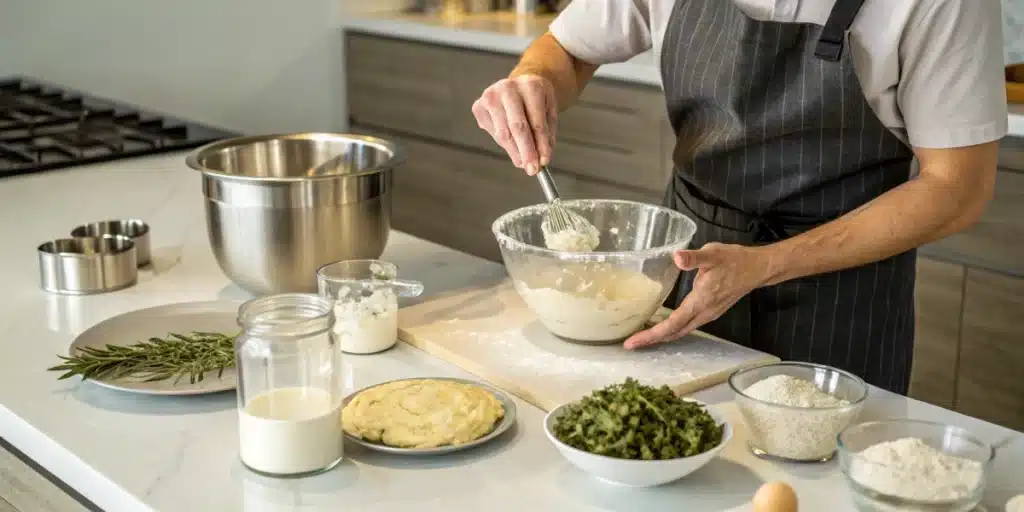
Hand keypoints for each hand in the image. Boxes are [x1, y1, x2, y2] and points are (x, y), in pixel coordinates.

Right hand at [471, 74, 557, 175]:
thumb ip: (546, 135)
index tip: (544, 163)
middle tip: (532, 170)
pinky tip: (512, 144)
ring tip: (523, 162)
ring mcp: (490, 96)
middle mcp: (508, 88)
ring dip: (514, 152)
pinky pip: (493, 133)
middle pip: (517, 127)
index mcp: (531, 86)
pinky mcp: (478, 106)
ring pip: (503, 133)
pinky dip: (504, 144)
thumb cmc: (536, 100)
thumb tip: (542, 160)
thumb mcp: (549, 113)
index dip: (540, 145)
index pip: (536, 122)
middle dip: (526, 152)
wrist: (521, 83)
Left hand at [623, 243, 775, 349]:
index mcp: (700, 301)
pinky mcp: (711, 312)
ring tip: (642, 336)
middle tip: (630, 344)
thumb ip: (694, 258)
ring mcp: (708, 314)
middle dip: (652, 340)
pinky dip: (673, 329)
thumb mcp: (712, 254)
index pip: (672, 324)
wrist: (757, 269)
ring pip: (681, 331)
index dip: (651, 335)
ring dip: (662, 336)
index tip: (632, 343)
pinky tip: (664, 324)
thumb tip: (677, 258)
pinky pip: (688, 326)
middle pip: (674, 333)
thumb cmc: (734, 260)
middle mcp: (704, 313)